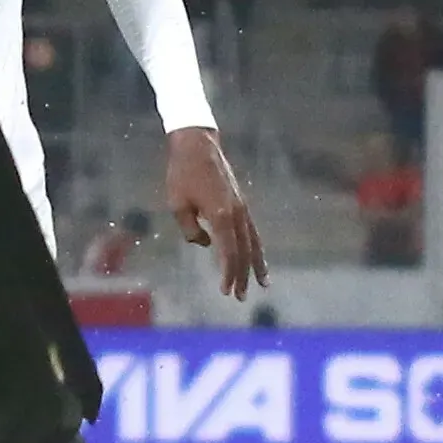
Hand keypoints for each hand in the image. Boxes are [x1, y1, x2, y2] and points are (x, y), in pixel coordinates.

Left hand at [164, 127, 267, 299]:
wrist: (197, 145)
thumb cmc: (182, 175)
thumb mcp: (178, 205)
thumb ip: (191, 230)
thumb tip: (205, 244)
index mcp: (221, 215)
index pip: (228, 252)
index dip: (228, 274)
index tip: (225, 291)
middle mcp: (237, 213)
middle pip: (244, 251)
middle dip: (243, 276)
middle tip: (240, 297)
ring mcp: (241, 207)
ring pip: (253, 242)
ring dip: (257, 264)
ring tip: (264, 284)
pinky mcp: (240, 203)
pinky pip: (252, 231)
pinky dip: (256, 247)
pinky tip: (257, 257)